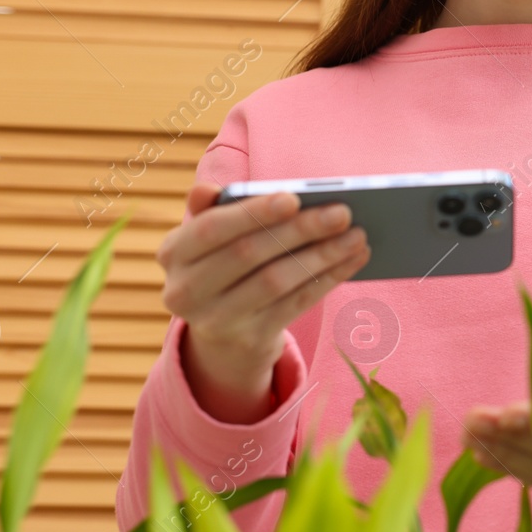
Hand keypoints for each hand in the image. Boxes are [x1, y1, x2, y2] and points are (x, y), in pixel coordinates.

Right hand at [160, 183, 371, 422]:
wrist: (221, 332)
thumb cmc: (221, 263)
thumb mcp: (207, 238)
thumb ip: (211, 210)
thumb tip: (207, 189)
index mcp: (173, 254)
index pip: (210, 229)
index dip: (252, 213)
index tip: (293, 198)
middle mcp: (186, 292)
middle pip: (250, 255)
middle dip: (300, 231)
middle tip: (342, 212)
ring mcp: (217, 321)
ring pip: (278, 282)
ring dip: (323, 256)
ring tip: (357, 235)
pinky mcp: (249, 341)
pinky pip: (296, 304)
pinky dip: (329, 278)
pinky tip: (353, 259)